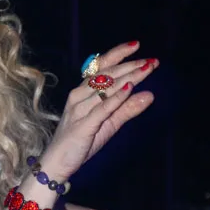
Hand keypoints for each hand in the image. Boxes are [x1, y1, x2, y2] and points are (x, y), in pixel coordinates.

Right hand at [41, 43, 156, 181]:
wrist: (57, 163)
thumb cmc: (81, 142)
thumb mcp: (108, 124)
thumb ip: (127, 109)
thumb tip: (150, 95)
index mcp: (82, 92)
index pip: (100, 67)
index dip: (118, 54)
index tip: (136, 46)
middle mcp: (79, 96)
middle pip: (106, 75)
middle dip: (130, 66)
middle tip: (151, 61)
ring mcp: (79, 110)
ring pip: (105, 88)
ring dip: (128, 77)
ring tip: (146, 70)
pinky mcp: (83, 125)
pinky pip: (102, 108)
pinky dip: (116, 98)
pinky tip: (129, 89)